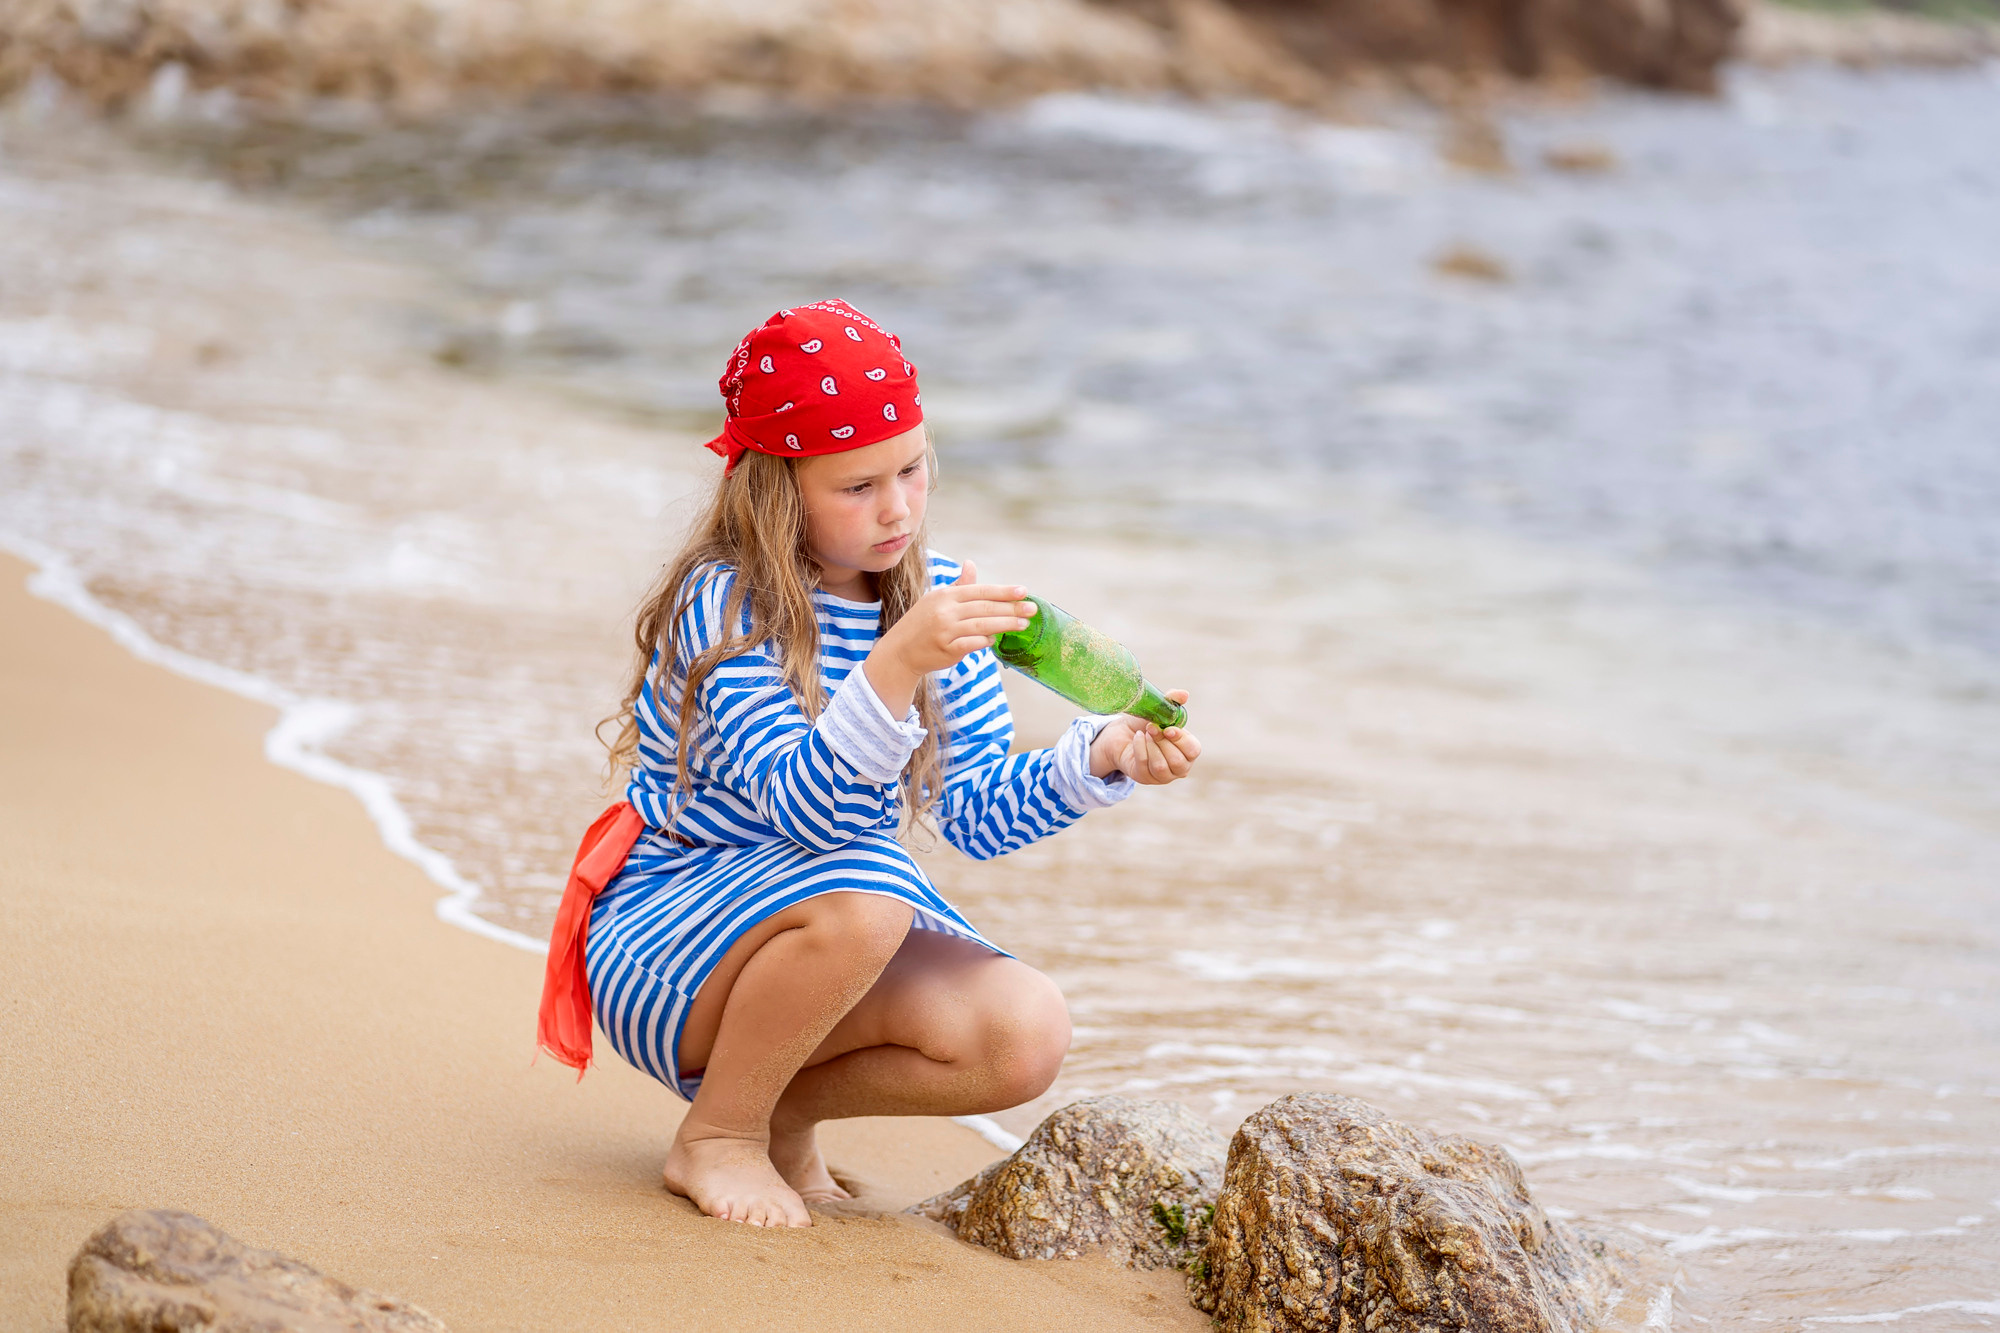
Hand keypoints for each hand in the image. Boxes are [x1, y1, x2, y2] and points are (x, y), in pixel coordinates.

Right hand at [865, 561, 1035, 714]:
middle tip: (1032, 609)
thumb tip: (971, 564)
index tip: (1023, 591)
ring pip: (983, 626)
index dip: (1003, 591)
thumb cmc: (923, 623)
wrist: (900, 651)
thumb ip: (959, 585)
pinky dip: (986, 641)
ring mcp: (945, 631)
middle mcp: (945, 611)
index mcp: (945, 595)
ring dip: (1006, 625)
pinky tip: (995, 639)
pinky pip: (974, 644)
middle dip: (1012, 608)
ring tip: (1024, 624)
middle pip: (985, 608)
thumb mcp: (937, 600)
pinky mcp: (947, 650)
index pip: (980, 591)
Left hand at [1089, 690, 1200, 785]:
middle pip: (1177, 762)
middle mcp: (1179, 767)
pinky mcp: (1145, 778)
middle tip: (1151, 728)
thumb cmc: (1146, 723)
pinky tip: (1137, 737)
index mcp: (1187, 751)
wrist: (1122, 732)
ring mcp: (1162, 776)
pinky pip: (1144, 766)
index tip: (1168, 728)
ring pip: (1161, 767)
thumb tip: (1183, 695)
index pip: (1193, 751)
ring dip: (1151, 747)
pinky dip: (1140, 748)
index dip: (1181, 740)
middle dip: (1163, 742)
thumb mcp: (1160, 710)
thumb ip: (1173, 701)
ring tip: (1145, 733)